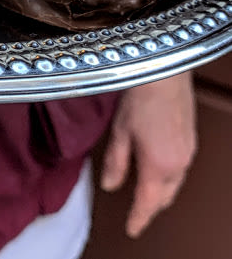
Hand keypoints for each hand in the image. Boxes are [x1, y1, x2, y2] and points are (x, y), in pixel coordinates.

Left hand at [100, 72, 196, 237]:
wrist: (164, 73)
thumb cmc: (141, 97)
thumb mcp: (119, 132)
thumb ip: (115, 162)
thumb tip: (110, 185)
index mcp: (159, 165)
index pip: (148, 202)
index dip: (139, 218)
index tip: (132, 228)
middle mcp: (179, 162)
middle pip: (165, 197)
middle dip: (151, 207)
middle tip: (137, 213)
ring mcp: (188, 151)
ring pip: (175, 183)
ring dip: (161, 191)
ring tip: (145, 192)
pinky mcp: (191, 139)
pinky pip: (181, 168)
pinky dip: (168, 176)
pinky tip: (157, 168)